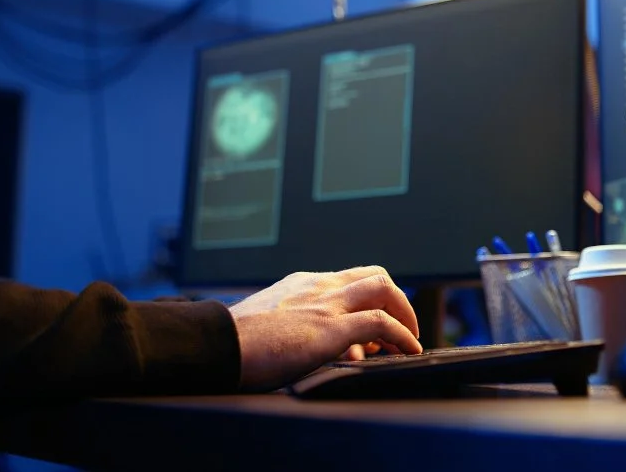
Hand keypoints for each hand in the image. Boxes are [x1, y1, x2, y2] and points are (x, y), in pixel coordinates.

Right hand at [229, 266, 421, 390]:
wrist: (216, 344)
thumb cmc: (236, 344)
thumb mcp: (271, 325)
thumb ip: (300, 330)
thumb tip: (324, 348)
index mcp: (302, 285)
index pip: (349, 279)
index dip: (370, 300)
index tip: (374, 329)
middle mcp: (318, 287)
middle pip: (374, 275)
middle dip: (396, 300)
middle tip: (402, 327)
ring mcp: (327, 304)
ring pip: (384, 288)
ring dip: (406, 314)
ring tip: (410, 340)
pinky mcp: (331, 327)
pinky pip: (382, 322)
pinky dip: (402, 335)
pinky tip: (407, 350)